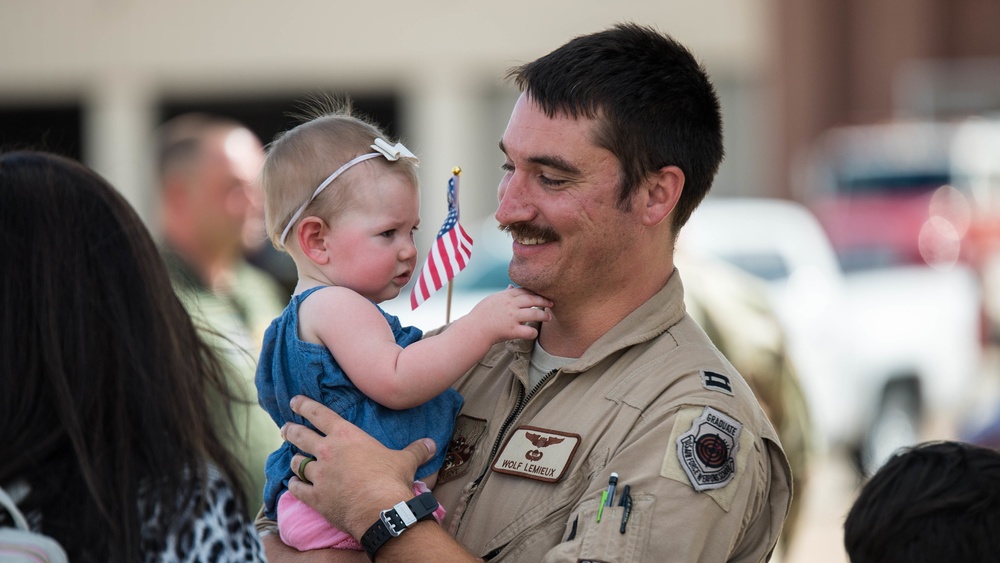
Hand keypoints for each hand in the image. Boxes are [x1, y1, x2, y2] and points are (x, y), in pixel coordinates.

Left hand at [282, 395, 435, 537]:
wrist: (381, 510)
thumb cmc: (391, 479)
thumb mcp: (405, 460)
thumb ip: (416, 449)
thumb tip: (431, 443)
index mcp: (345, 436)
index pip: (319, 414)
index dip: (304, 405)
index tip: (294, 401)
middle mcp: (327, 452)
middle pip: (300, 436)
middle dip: (291, 430)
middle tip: (285, 428)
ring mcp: (318, 475)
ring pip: (297, 463)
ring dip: (295, 461)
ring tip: (294, 460)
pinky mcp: (314, 497)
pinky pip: (296, 489)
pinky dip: (293, 486)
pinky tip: (293, 485)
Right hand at [469, 286, 551, 341]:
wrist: (474, 329)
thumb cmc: (481, 314)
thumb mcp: (492, 299)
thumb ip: (504, 293)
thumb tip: (511, 286)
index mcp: (506, 296)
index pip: (526, 290)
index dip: (536, 292)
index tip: (543, 294)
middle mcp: (511, 305)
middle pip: (533, 299)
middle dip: (544, 301)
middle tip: (551, 303)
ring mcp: (512, 317)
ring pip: (535, 313)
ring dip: (544, 315)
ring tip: (549, 317)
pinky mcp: (512, 330)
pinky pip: (529, 331)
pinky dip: (533, 332)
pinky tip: (533, 332)